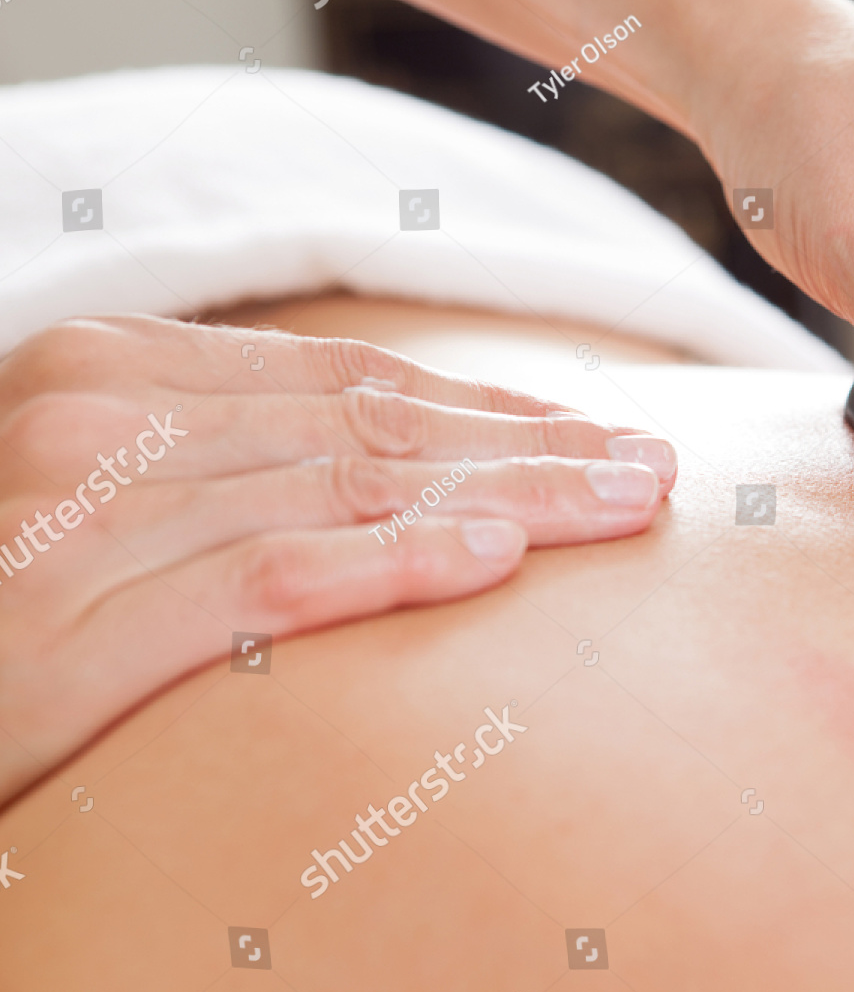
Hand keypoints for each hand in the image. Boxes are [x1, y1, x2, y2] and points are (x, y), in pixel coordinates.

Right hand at [0, 316, 675, 802]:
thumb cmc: (19, 592)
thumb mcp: (127, 496)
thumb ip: (245, 463)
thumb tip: (417, 471)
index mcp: (118, 370)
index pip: (355, 383)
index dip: (493, 410)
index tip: (600, 434)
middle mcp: (99, 417)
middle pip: (375, 429)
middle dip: (532, 451)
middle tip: (652, 474)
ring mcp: (80, 512)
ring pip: (345, 489)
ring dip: (504, 499)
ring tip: (622, 509)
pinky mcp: (70, 621)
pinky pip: (264, 579)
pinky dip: (388, 563)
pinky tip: (493, 562)